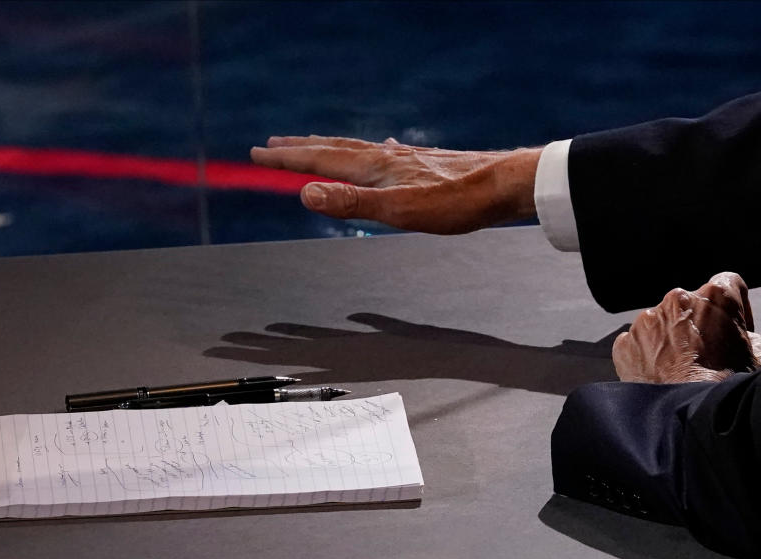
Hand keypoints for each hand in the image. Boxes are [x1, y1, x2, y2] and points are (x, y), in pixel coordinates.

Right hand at [250, 135, 541, 233]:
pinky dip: (369, 151)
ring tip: (313, 145)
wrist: (503, 184)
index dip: (286, 159)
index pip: (319, 161)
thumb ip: (352, 204)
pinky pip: (384, 152)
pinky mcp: (423, 163)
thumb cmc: (455, 202)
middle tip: (272, 145)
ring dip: (328, 147)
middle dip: (299, 148)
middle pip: (332, 148)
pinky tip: (384, 149)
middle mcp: (385, 156)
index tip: (257, 154)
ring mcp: (404, 158)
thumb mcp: (399, 211)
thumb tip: (306, 194)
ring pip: (356, 149)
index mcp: (373, 168)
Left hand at [612, 272, 760, 382]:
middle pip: (690, 305)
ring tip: (680, 370)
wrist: (686, 417)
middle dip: (698, 325)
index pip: (728, 284)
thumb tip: (744, 338)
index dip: (734, 306)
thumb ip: (751, 337)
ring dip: (669, 340)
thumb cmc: (725, 387)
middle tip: (705, 355)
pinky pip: (636, 344)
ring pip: (660, 324)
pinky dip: (646, 356)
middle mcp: (676, 300)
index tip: (733, 327)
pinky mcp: (624, 342)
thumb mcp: (759, 358)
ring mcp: (646, 321)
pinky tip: (659, 376)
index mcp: (715, 297)